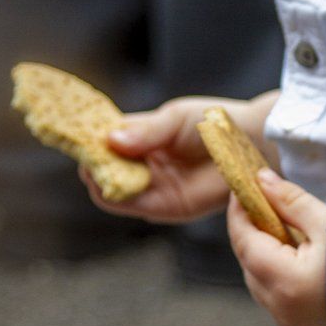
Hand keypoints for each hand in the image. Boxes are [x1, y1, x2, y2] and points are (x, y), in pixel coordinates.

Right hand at [81, 91, 278, 224]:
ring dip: (101, 183)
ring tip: (100, 171)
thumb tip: (109, 140)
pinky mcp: (165, 207)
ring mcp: (151, 187)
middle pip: (101, 169)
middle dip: (90, 165)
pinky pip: (133, 207)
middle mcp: (141, 163)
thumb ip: (145, 130)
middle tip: (88, 159)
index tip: (74, 137)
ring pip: (111, 191)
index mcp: (139, 137)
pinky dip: (118, 199)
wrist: (250, 144)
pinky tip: (117, 185)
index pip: (101, 141)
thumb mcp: (175, 119)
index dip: (86, 140)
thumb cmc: (214, 123)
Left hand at [228, 171, 325, 325]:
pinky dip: (273, 272)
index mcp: (286, 281)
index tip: (241, 189)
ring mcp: (288, 321)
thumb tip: (261, 179)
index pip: (244, 241)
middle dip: (249, 232)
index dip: (239, 213)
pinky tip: (288, 253)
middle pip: (248, 263)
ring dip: (260, 253)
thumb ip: (290, 200)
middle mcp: (280, 307)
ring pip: (257, 281)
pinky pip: (272, 295)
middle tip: (258, 202)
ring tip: (276, 225)